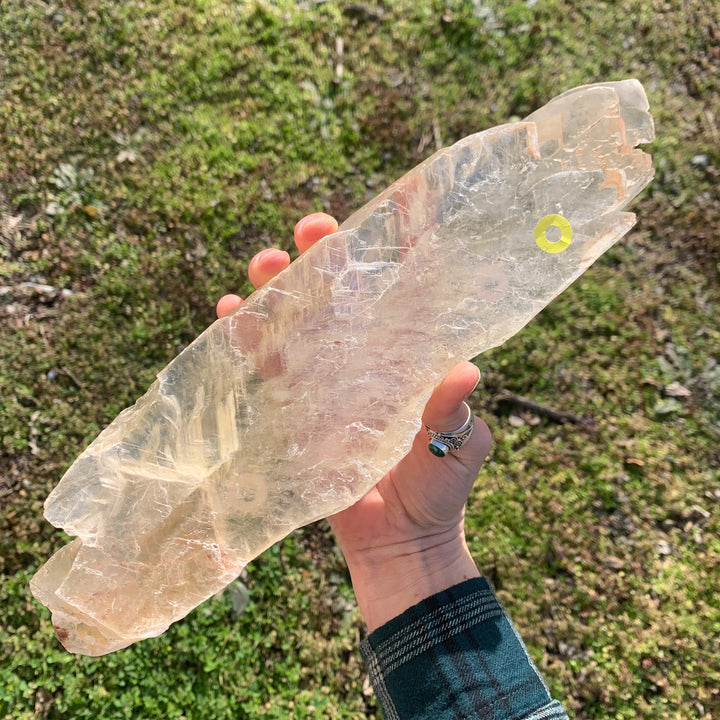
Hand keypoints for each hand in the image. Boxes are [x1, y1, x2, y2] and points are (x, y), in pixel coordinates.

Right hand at [217, 213, 492, 631]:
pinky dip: (247, 339)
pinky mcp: (295, 409)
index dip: (402, 248)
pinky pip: (266, 366)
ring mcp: (327, 381)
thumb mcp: (457, 448)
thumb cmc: (439, 490)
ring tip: (264, 263)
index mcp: (411, 357)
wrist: (400, 542)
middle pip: (342, 294)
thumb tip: (462, 372)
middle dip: (326, 257)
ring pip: (298, 320)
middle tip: (313, 230)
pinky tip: (231, 314)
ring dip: (278, 288)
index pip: (406, 291)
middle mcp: (367, 358)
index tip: (395, 202)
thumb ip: (454, 412)